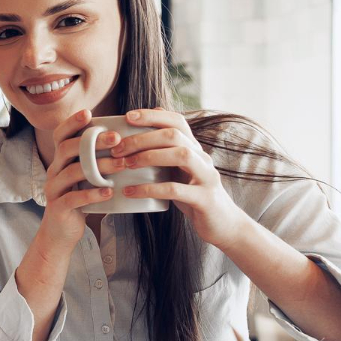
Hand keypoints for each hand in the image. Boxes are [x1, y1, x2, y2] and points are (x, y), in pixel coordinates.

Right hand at [36, 108, 121, 250]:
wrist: (61, 233)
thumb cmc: (80, 201)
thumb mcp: (86, 178)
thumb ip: (98, 161)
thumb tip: (126, 140)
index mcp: (60, 161)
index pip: (60, 135)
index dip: (72, 123)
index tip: (90, 113)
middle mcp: (53, 171)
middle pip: (67, 149)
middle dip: (93, 141)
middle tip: (117, 139)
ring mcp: (54, 189)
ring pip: (73, 171)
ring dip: (99, 166)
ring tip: (122, 165)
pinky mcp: (59, 208)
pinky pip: (74, 198)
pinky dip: (93, 194)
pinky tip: (110, 192)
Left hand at [110, 109, 250, 247]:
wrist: (224, 225)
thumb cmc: (193, 196)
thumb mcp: (179, 171)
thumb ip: (165, 153)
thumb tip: (143, 131)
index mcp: (195, 149)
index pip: (177, 121)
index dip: (152, 115)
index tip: (127, 116)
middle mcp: (203, 158)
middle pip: (174, 135)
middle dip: (142, 138)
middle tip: (117, 149)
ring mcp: (207, 177)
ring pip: (181, 155)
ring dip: (149, 156)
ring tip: (125, 164)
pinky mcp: (205, 199)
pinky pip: (175, 189)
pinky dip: (150, 189)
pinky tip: (130, 192)